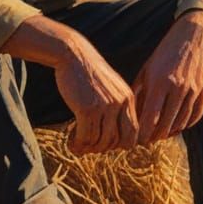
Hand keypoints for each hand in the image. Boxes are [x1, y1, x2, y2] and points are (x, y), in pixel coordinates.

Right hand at [0, 16, 137, 154]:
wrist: (73, 55)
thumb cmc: (88, 73)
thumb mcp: (110, 87)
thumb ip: (116, 107)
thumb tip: (113, 137)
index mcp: (128, 99)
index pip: (132, 133)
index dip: (119, 144)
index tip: (103, 143)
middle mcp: (120, 104)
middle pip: (117, 141)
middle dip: (101, 148)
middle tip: (87, 146)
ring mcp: (105, 107)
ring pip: (100, 142)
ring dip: (87, 147)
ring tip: (76, 144)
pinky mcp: (87, 109)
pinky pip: (86, 137)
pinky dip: (77, 143)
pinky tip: (70, 141)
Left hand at [133, 10, 202, 144]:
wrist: (194, 36)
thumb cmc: (165, 53)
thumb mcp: (147, 69)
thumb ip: (139, 91)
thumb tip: (130, 114)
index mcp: (159, 81)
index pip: (150, 117)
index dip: (143, 133)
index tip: (137, 140)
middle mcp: (177, 87)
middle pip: (166, 124)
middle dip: (155, 136)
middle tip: (147, 141)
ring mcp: (193, 90)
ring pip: (181, 123)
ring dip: (170, 132)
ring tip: (160, 135)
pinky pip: (195, 116)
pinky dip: (186, 125)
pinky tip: (177, 126)